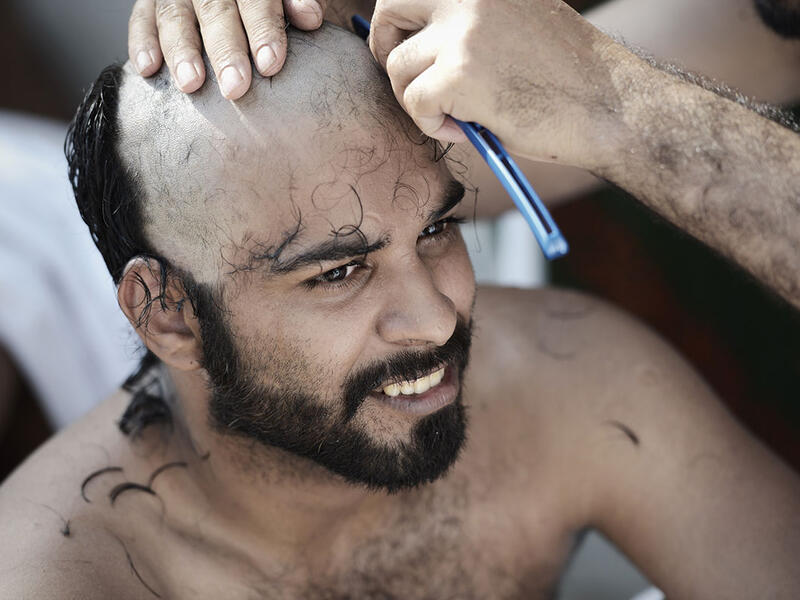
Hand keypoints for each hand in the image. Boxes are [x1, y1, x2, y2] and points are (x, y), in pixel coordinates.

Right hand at [128, 0, 327, 99]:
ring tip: (192, 85)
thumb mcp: (301, 6)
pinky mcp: (154, 3)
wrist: (249, 11)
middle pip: (217, 8)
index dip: (265, 26)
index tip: (272, 63)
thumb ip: (302, 3)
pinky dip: (142, 41)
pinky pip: (143, 18)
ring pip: (176, 14)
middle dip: (226, 48)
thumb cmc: (285, 13)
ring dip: (183, 50)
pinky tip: (148, 69)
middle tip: (236, 87)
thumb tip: (311, 17)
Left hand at [369, 0, 634, 169]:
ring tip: (456, 114)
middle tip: (408, 81)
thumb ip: (468, 17)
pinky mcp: (459, 73)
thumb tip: (412, 35)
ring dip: (417, 99)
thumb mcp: (513, 19)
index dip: (400, 18)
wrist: (609, 106)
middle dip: (386, 48)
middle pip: (388, 8)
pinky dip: (430, 124)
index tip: (406, 44)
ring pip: (398, 68)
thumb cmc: (564, 74)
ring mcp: (463, 30)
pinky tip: (464, 128)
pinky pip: (414, 103)